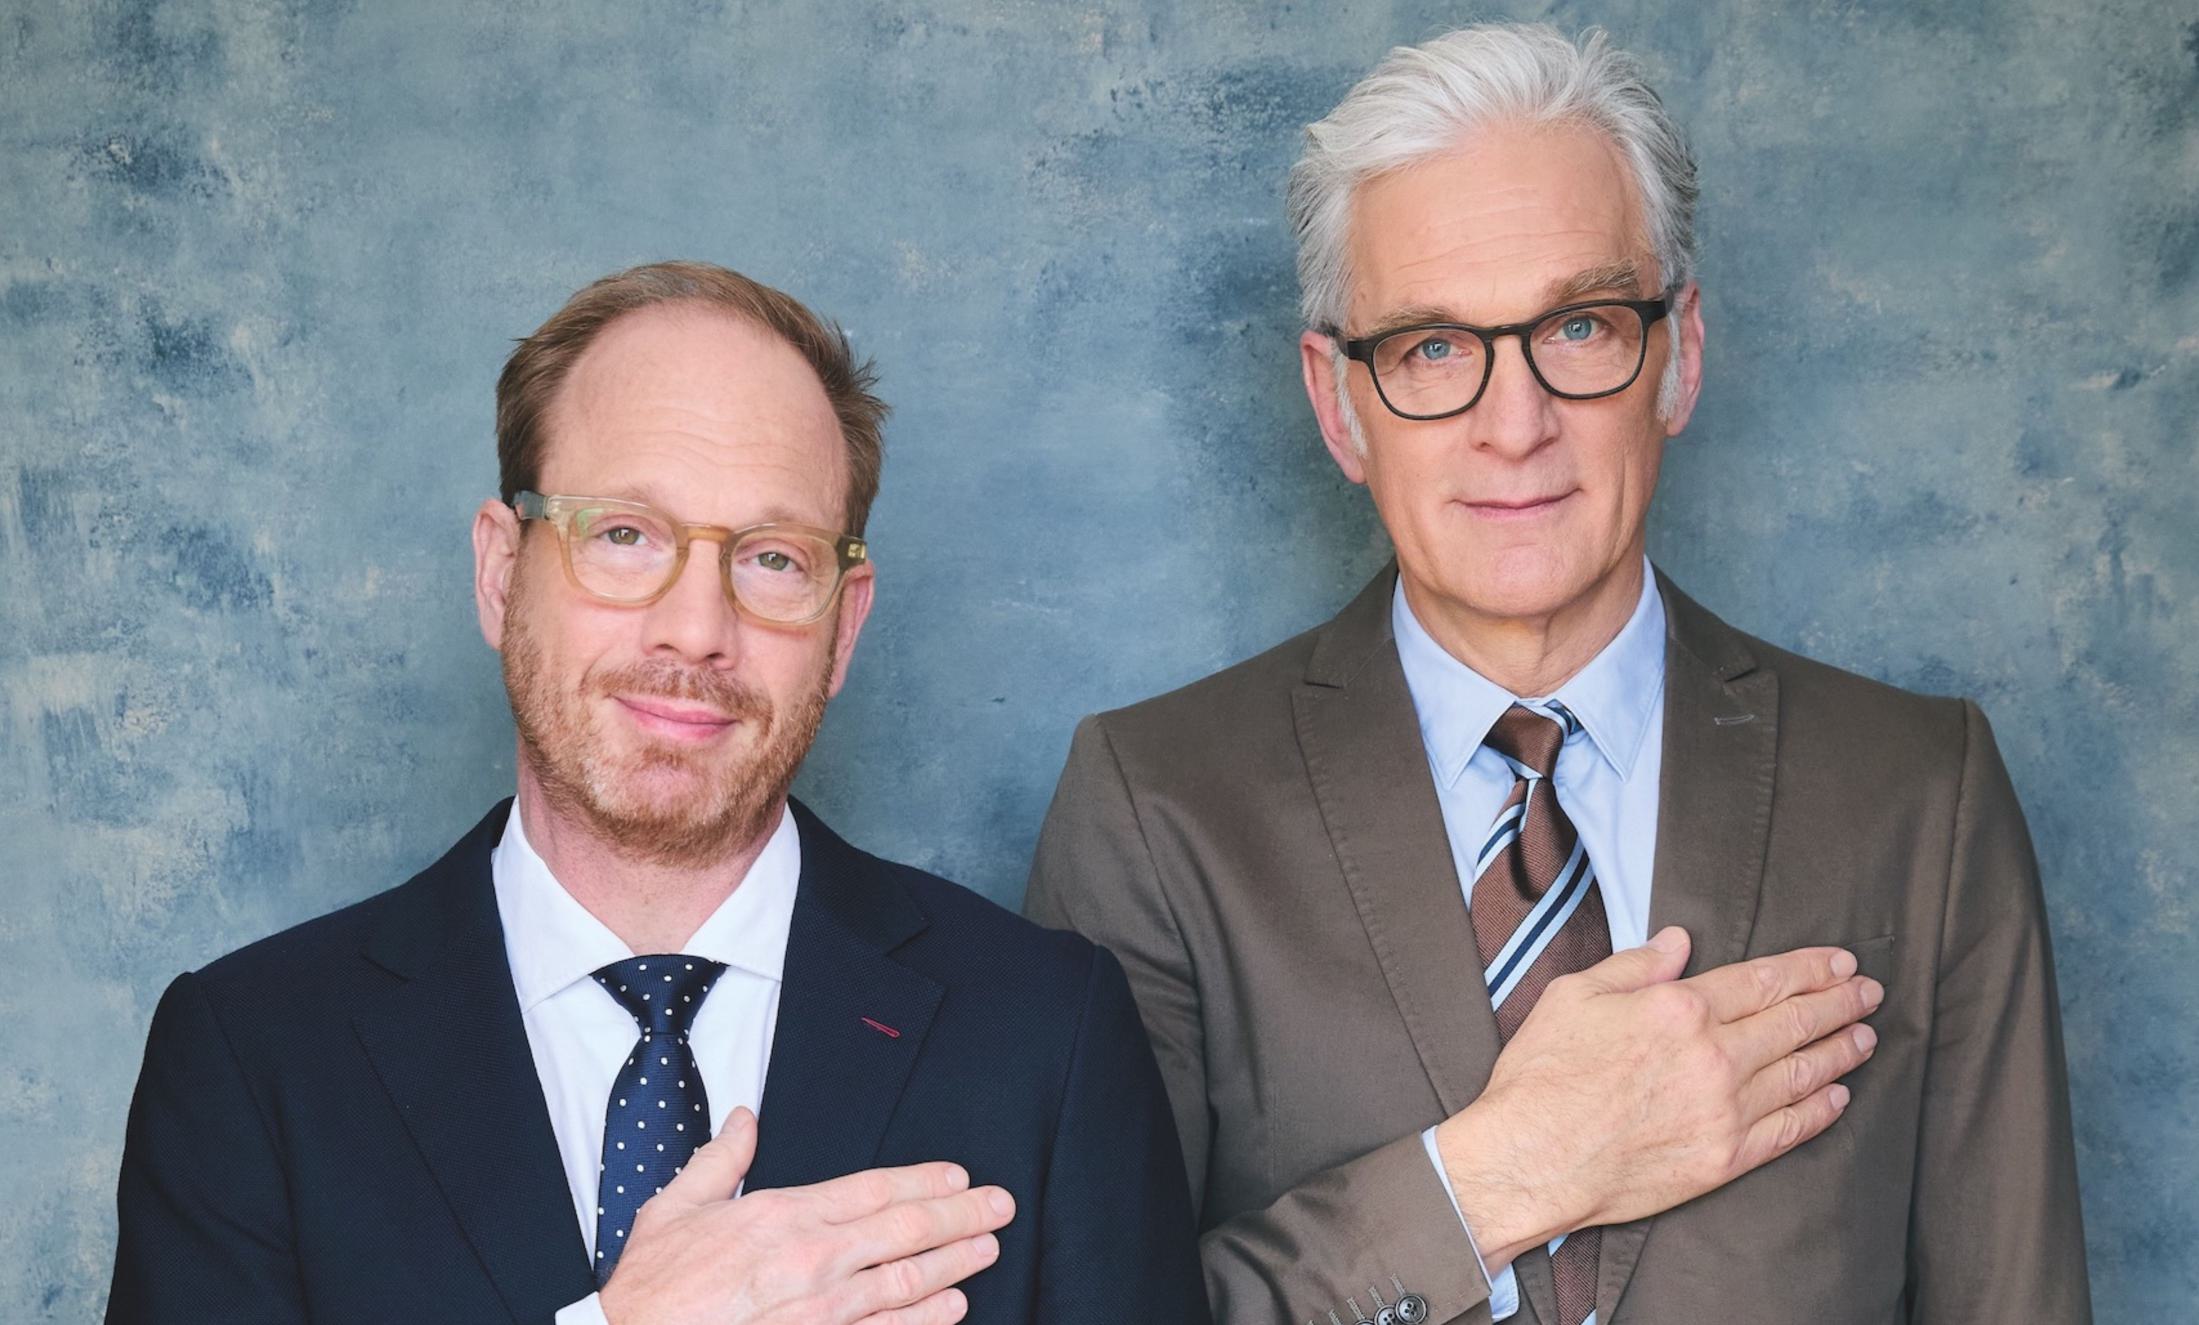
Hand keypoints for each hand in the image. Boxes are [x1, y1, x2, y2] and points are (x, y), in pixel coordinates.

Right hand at [599, 1108, 1013, 1324]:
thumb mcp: (677, 1206)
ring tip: (986, 1250)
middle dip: (958, 1216)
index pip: (871, 1190)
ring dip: (952, 1264)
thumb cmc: (652, 1288)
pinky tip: (949, 1310)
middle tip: (999, 1206)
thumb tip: (742, 1117)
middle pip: (903, 1231)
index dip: (922, 1181)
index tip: (958, 1176)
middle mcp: (810, 1261)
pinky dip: (922, 1321)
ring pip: (903, 1283)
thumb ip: (720, 1158)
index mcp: (781, 1217)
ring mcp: (818, 1312)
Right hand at [1435, 927, 1882, 1266]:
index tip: (1840, 961)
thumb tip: (1679, 942)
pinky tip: (1837, 1097)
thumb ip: (1635, 966)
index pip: (1765, 980)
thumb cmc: (1544, 1075)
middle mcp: (1714, 1056)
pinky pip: (1788, 1130)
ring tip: (1865, 1036)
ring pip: (1802, 1074)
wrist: (1532, 1158)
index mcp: (1681, 1008)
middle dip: (1840, 1003)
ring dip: (1839, 1051)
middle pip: (1795, 1023)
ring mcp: (1725, 1111)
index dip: (1810, 968)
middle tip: (1869, 991)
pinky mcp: (1724, 1158)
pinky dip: (1819, 1111)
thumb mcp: (1575, 995)